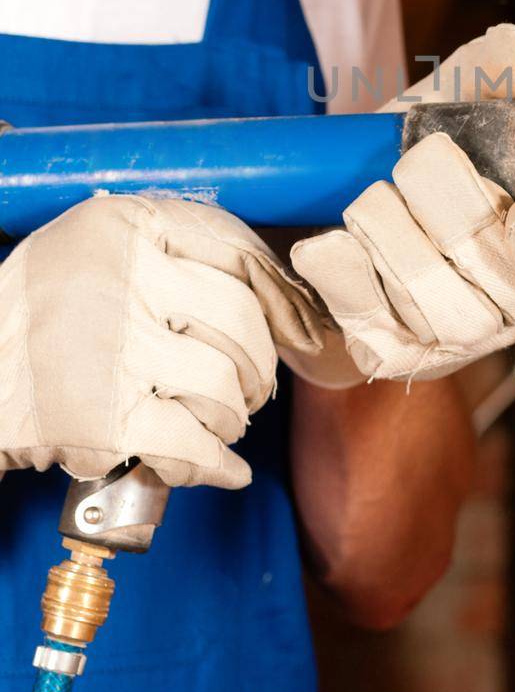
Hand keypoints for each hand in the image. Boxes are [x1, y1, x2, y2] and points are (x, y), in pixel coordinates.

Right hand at [0, 195, 329, 488]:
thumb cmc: (42, 313)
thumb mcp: (97, 249)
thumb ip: (176, 255)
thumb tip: (281, 294)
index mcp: (122, 224)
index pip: (235, 249)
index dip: (278, 296)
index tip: (296, 327)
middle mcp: (121, 276)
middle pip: (241, 322)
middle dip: (258, 368)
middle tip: (250, 389)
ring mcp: (113, 347)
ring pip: (222, 386)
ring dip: (231, 418)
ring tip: (218, 423)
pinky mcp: (103, 417)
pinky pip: (192, 444)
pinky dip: (214, 465)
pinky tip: (220, 468)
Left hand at [291, 25, 514, 383]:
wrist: (327, 203)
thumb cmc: (413, 148)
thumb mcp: (457, 95)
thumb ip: (505, 67)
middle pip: (487, 262)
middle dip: (438, 194)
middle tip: (414, 166)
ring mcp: (457, 340)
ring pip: (427, 292)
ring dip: (384, 226)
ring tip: (370, 200)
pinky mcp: (395, 358)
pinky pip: (370, 320)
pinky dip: (342, 268)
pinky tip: (334, 241)